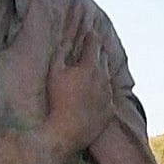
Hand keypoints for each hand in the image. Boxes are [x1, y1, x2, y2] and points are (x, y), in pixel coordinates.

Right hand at [44, 0, 114, 150]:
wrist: (67, 131)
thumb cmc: (57, 100)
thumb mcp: (54, 72)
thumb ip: (61, 53)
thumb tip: (68, 41)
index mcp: (91, 66)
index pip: (94, 44)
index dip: (91, 36)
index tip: (89, 32)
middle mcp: (104, 78)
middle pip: (103, 58)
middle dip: (97, 51)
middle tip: (91, 48)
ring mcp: (108, 95)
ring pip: (107, 77)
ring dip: (100, 72)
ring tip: (91, 71)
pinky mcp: (109, 110)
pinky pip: (107, 96)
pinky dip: (102, 92)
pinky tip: (93, 94)